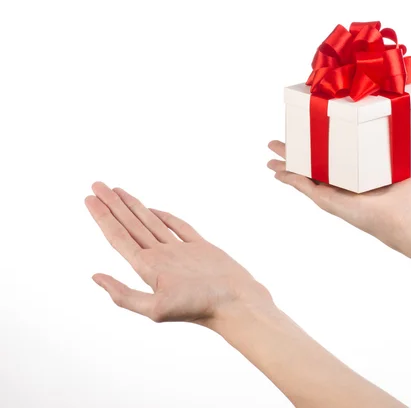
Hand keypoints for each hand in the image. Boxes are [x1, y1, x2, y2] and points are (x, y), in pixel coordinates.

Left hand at [85, 182, 272, 328]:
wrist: (237, 303)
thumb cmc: (201, 307)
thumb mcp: (156, 307)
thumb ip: (124, 295)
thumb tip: (95, 276)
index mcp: (148, 268)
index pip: (118, 237)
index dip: (102, 217)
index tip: (89, 198)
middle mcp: (160, 258)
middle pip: (130, 226)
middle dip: (112, 206)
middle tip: (96, 185)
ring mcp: (180, 252)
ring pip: (150, 224)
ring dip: (133, 207)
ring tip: (117, 191)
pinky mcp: (200, 248)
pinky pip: (179, 227)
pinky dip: (165, 217)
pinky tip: (153, 210)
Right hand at [267, 140, 410, 254]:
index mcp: (362, 181)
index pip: (337, 164)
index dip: (323, 152)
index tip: (311, 139)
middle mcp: (346, 189)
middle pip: (314, 169)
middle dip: (296, 157)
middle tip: (279, 146)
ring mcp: (335, 196)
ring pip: (304, 177)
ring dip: (286, 166)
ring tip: (271, 157)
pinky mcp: (329, 201)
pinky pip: (304, 187)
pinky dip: (289, 178)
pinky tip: (277, 171)